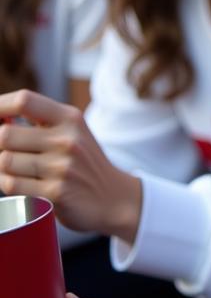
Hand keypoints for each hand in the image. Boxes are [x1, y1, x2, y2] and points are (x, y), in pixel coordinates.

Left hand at [0, 90, 140, 240]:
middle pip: (5, 135)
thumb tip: (0, 116)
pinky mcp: (54, 192)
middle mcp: (67, 139)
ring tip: (16, 169)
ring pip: (4, 161)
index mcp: (70, 118)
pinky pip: (11, 185)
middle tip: (8, 151)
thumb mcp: (71, 131)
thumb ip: (39, 122)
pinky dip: (7, 183)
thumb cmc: (82, 162)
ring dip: (2, 167)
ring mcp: (61, 167)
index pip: (24, 100)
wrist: (113, 197)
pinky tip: (21, 182)